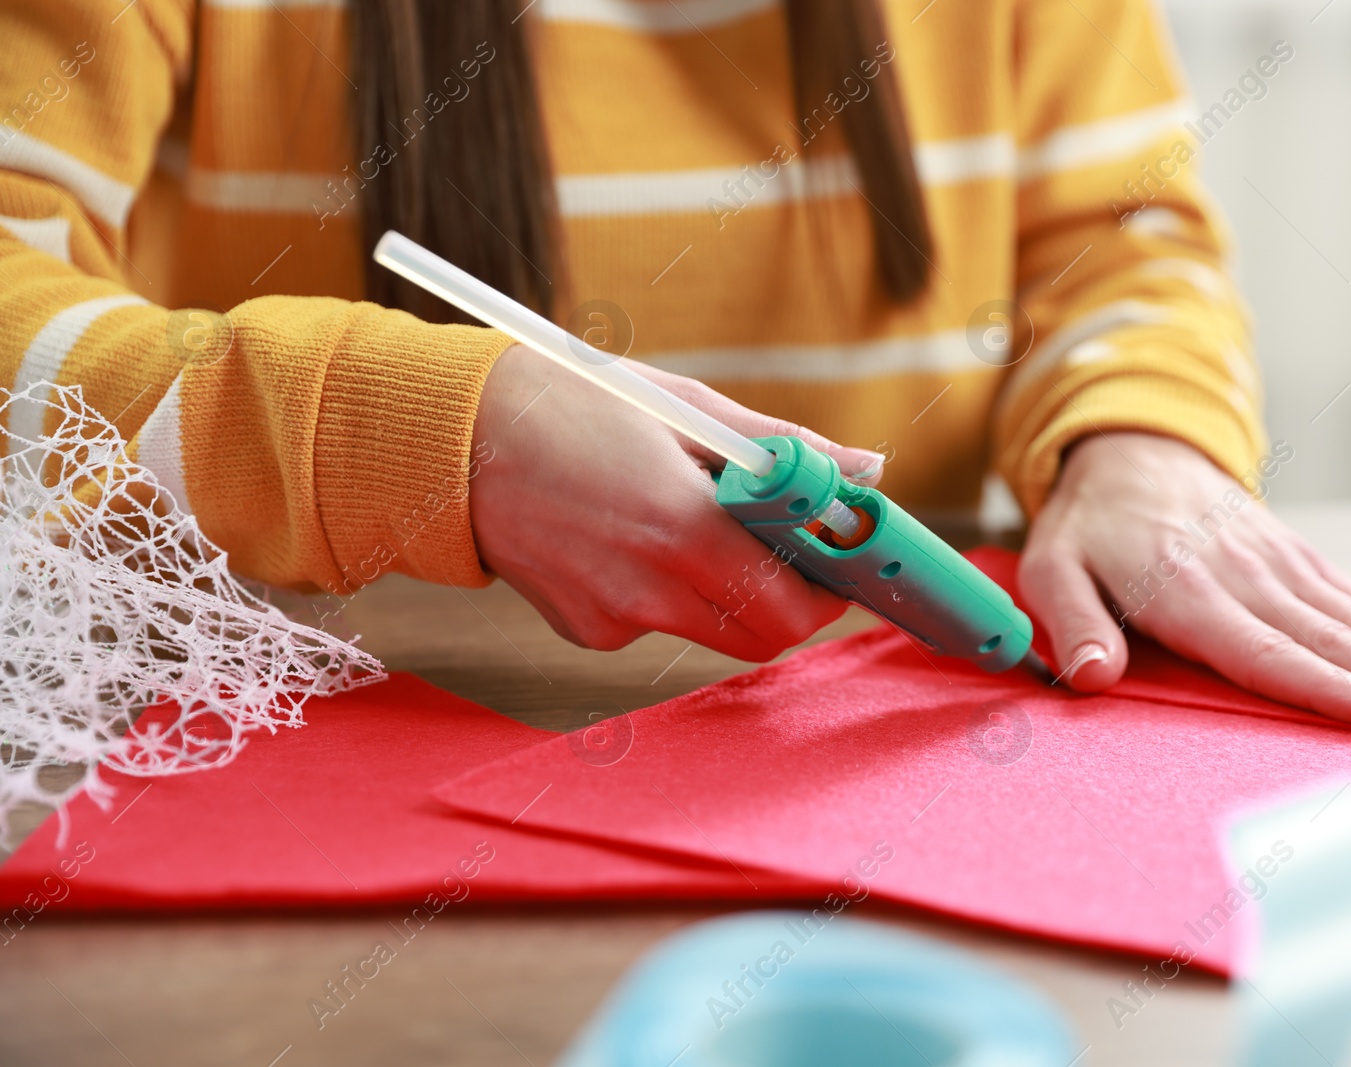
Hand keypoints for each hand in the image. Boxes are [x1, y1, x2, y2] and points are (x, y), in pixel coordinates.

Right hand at [469, 345, 883, 659]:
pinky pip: (655, 624)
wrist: (452, 438)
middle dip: (791, 603)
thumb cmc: (572, 406)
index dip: (830, 591)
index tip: (841, 560)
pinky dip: (668, 590)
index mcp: (680, 528)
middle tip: (791, 551)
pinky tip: (632, 536)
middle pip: (762, 638)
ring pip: (711, 631)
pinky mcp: (583, 630)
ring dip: (729, 592)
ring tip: (695, 522)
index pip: (792, 607)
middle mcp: (647, 590)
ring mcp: (611, 618)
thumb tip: (867, 470)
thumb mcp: (685, 409)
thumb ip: (782, 451)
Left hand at [1017, 432, 1350, 726]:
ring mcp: (1279, 565)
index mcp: (1185, 590)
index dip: (1320, 684)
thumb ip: (1072, 623)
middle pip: (1329, 640)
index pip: (1260, 649)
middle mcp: (1244, 578)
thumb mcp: (1051, 569)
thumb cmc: (1089, 526)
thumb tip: (1091, 677)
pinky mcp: (1298, 558)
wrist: (1131, 451)